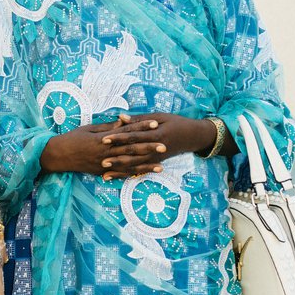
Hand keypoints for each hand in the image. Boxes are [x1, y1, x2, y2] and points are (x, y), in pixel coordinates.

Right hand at [40, 115, 165, 178]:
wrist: (58, 155)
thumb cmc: (72, 138)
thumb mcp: (89, 129)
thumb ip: (108, 127)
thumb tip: (124, 122)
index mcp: (103, 138)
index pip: (126, 131)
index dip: (141, 127)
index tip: (155, 123)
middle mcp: (106, 152)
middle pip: (131, 148)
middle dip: (149, 147)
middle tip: (165, 145)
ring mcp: (105, 163)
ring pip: (128, 164)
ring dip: (145, 165)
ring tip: (161, 165)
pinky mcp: (102, 171)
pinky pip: (120, 174)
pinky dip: (133, 174)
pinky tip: (144, 175)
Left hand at [100, 113, 216, 178]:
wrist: (193, 136)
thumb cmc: (175, 122)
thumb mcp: (159, 116)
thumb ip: (139, 119)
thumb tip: (120, 117)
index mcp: (155, 134)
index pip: (134, 136)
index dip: (119, 138)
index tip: (104, 139)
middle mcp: (155, 149)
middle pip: (133, 154)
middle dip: (116, 157)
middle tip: (100, 160)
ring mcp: (155, 158)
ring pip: (135, 165)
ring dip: (120, 170)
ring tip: (105, 173)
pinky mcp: (155, 163)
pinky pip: (139, 170)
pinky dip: (126, 174)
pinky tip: (114, 177)